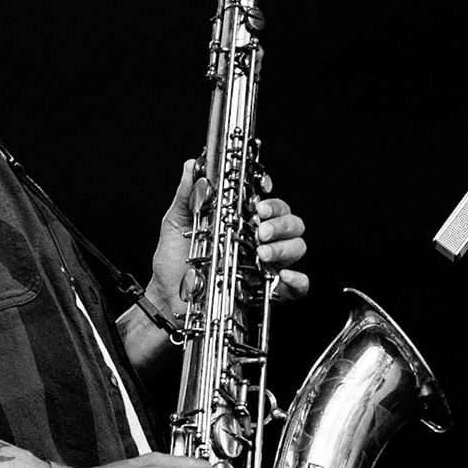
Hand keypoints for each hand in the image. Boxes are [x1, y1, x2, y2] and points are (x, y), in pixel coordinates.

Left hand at [149, 159, 308, 310]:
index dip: (271, 199)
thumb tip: (193, 166)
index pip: (269, 204)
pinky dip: (297, 279)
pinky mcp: (269, 291)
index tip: (259, 203)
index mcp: (242, 222)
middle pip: (290, 222)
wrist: (168, 301)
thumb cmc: (174, 264)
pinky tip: (283, 276)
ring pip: (298, 247)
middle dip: (280, 222)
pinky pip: (299, 285)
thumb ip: (187, 195)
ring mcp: (267, 265)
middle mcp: (259, 241)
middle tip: (260, 229)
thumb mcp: (176, 224)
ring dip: (284, 247)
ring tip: (261, 252)